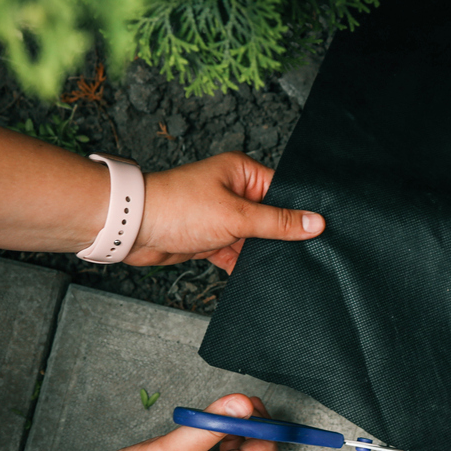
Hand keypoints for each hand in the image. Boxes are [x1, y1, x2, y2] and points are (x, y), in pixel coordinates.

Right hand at [74, 393, 277, 450]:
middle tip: (237, 410)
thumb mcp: (173, 449)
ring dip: (239, 437)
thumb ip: (210, 425)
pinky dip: (222, 445)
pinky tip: (202, 434)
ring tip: (216, 419)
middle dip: (258, 430)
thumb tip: (242, 405)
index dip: (262, 424)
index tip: (243, 405)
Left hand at [126, 151, 324, 272]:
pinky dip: (243, 265)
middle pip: (270, 217)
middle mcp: (233, 191)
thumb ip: (277, 222)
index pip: (282, 192)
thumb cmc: (177, 207)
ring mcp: (221, 216)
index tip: (318, 231)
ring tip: (280, 268)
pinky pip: (236, 253)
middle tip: (303, 254)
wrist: (132, 228)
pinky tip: (256, 278)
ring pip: (254, 238)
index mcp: (242, 172)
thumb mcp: (237, 216)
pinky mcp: (210, 238)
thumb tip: (315, 222)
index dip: (298, 212)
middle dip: (280, 236)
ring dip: (260, 253)